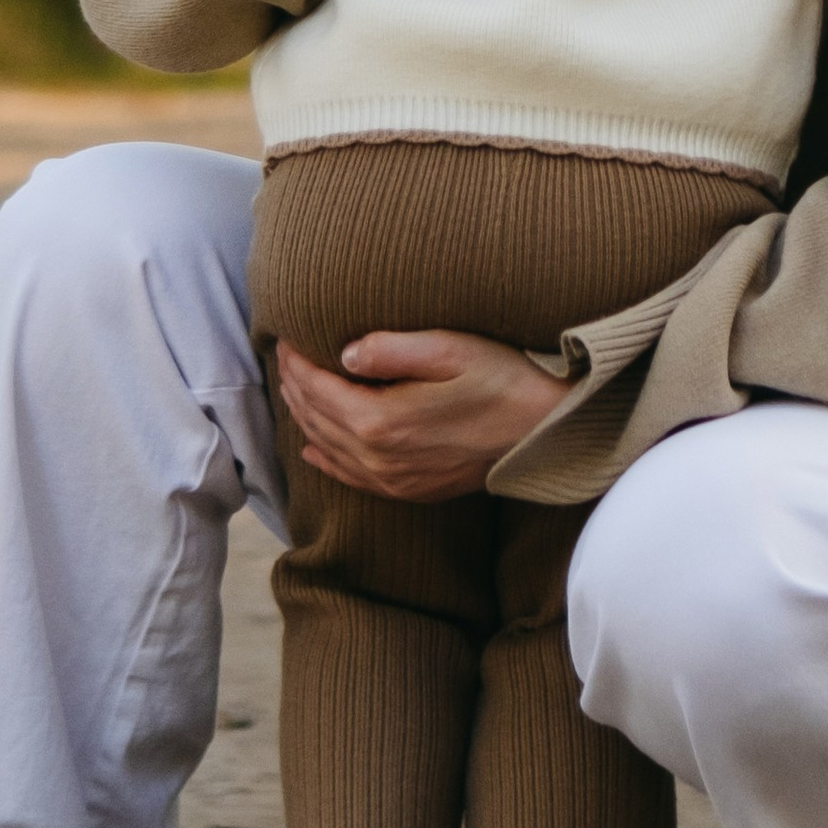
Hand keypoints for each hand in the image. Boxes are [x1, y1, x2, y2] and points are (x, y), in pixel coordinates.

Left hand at [275, 330, 565, 501]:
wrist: (541, 432)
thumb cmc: (499, 380)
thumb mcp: (448, 348)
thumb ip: (390, 348)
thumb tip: (343, 352)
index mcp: (381, 421)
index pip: (317, 389)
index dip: (296, 362)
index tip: (286, 336)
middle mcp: (378, 459)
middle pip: (316, 419)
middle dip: (295, 386)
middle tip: (286, 355)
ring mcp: (393, 481)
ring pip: (328, 448)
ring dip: (305, 416)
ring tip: (296, 386)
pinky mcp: (409, 491)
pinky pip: (351, 478)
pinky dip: (325, 459)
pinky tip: (313, 448)